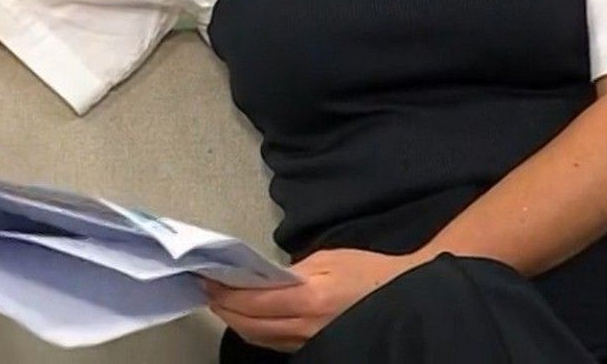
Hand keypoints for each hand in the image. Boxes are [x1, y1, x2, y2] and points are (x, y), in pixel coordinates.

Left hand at [200, 248, 427, 352]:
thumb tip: (262, 276)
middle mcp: (305, 327)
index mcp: (310, 298)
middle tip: (206, 289)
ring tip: (220, 302)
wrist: (400, 297)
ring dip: (234, 321)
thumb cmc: (367, 272)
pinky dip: (253, 330)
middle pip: (249, 324)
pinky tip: (245, 317)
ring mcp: (307, 341)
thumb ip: (293, 269)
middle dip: (222, 307)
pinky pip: (272, 343)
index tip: (207, 278)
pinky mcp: (311, 348)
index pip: (254, 301)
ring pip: (257, 338)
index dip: (226, 292)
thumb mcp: (330, 258)